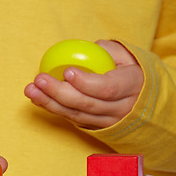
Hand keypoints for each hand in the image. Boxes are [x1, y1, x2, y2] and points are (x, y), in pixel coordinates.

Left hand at [24, 40, 143, 129]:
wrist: (143, 99)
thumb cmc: (132, 71)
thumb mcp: (129, 56)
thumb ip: (111, 51)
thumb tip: (90, 48)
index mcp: (132, 86)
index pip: (107, 89)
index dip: (85, 83)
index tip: (67, 72)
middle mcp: (121, 108)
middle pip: (86, 104)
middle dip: (60, 93)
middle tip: (39, 80)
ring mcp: (108, 121)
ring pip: (77, 115)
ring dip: (50, 103)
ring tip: (31, 90)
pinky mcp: (95, 126)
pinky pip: (73, 118)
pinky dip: (54, 109)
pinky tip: (38, 99)